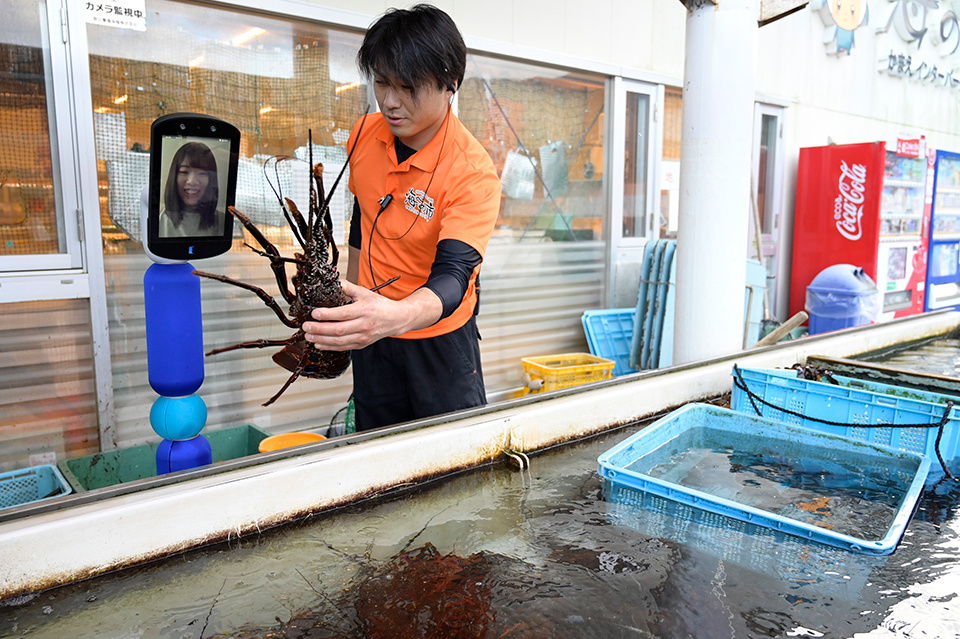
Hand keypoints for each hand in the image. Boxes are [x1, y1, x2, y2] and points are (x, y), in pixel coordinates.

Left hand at [302, 280, 441, 350]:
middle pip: (338, 330)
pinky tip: (319, 343)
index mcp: (364, 310)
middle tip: (306, 326)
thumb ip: (348, 287)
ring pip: (339, 341)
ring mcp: (363, 337)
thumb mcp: (365, 292)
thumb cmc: (380, 305)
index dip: (327, 315)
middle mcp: (364, 325)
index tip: (314, 314)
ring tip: (308, 336)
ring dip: (322, 339)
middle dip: (319, 329)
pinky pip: (343, 347)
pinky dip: (329, 347)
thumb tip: (334, 281)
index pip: (343, 314)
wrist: (397, 319)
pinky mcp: (362, 344)